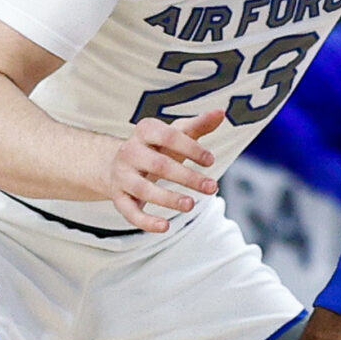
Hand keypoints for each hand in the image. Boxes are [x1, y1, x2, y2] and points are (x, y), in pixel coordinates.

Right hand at [109, 109, 223, 232]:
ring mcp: (122, 176)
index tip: (211, 160)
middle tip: (212, 187)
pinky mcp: (119, 198)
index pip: (168, 136)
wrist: (121, 164)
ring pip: (143, 190)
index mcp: (144, 131)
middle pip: (158, 165)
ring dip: (168, 199)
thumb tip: (222, 112)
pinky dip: (146, 221)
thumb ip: (198, 125)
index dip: (190, 148)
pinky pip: (129, 212)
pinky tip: (165, 227)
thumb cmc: (157, 147)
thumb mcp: (176, 134)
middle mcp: (129, 152)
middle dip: (187, 177)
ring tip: (191, 205)